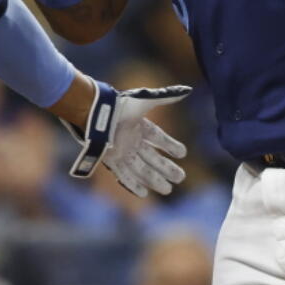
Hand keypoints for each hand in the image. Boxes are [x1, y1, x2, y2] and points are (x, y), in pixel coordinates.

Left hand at [63, 80, 190, 197]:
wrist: (98, 115)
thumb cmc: (121, 106)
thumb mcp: (146, 101)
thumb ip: (166, 97)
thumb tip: (186, 90)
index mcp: (140, 126)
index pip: (159, 138)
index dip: (170, 145)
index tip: (183, 153)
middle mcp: (132, 141)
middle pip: (153, 158)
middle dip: (166, 168)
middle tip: (180, 177)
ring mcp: (122, 152)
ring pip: (142, 170)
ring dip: (154, 180)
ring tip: (168, 190)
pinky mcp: (111, 161)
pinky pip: (124, 175)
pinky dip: (133, 185)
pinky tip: (143, 194)